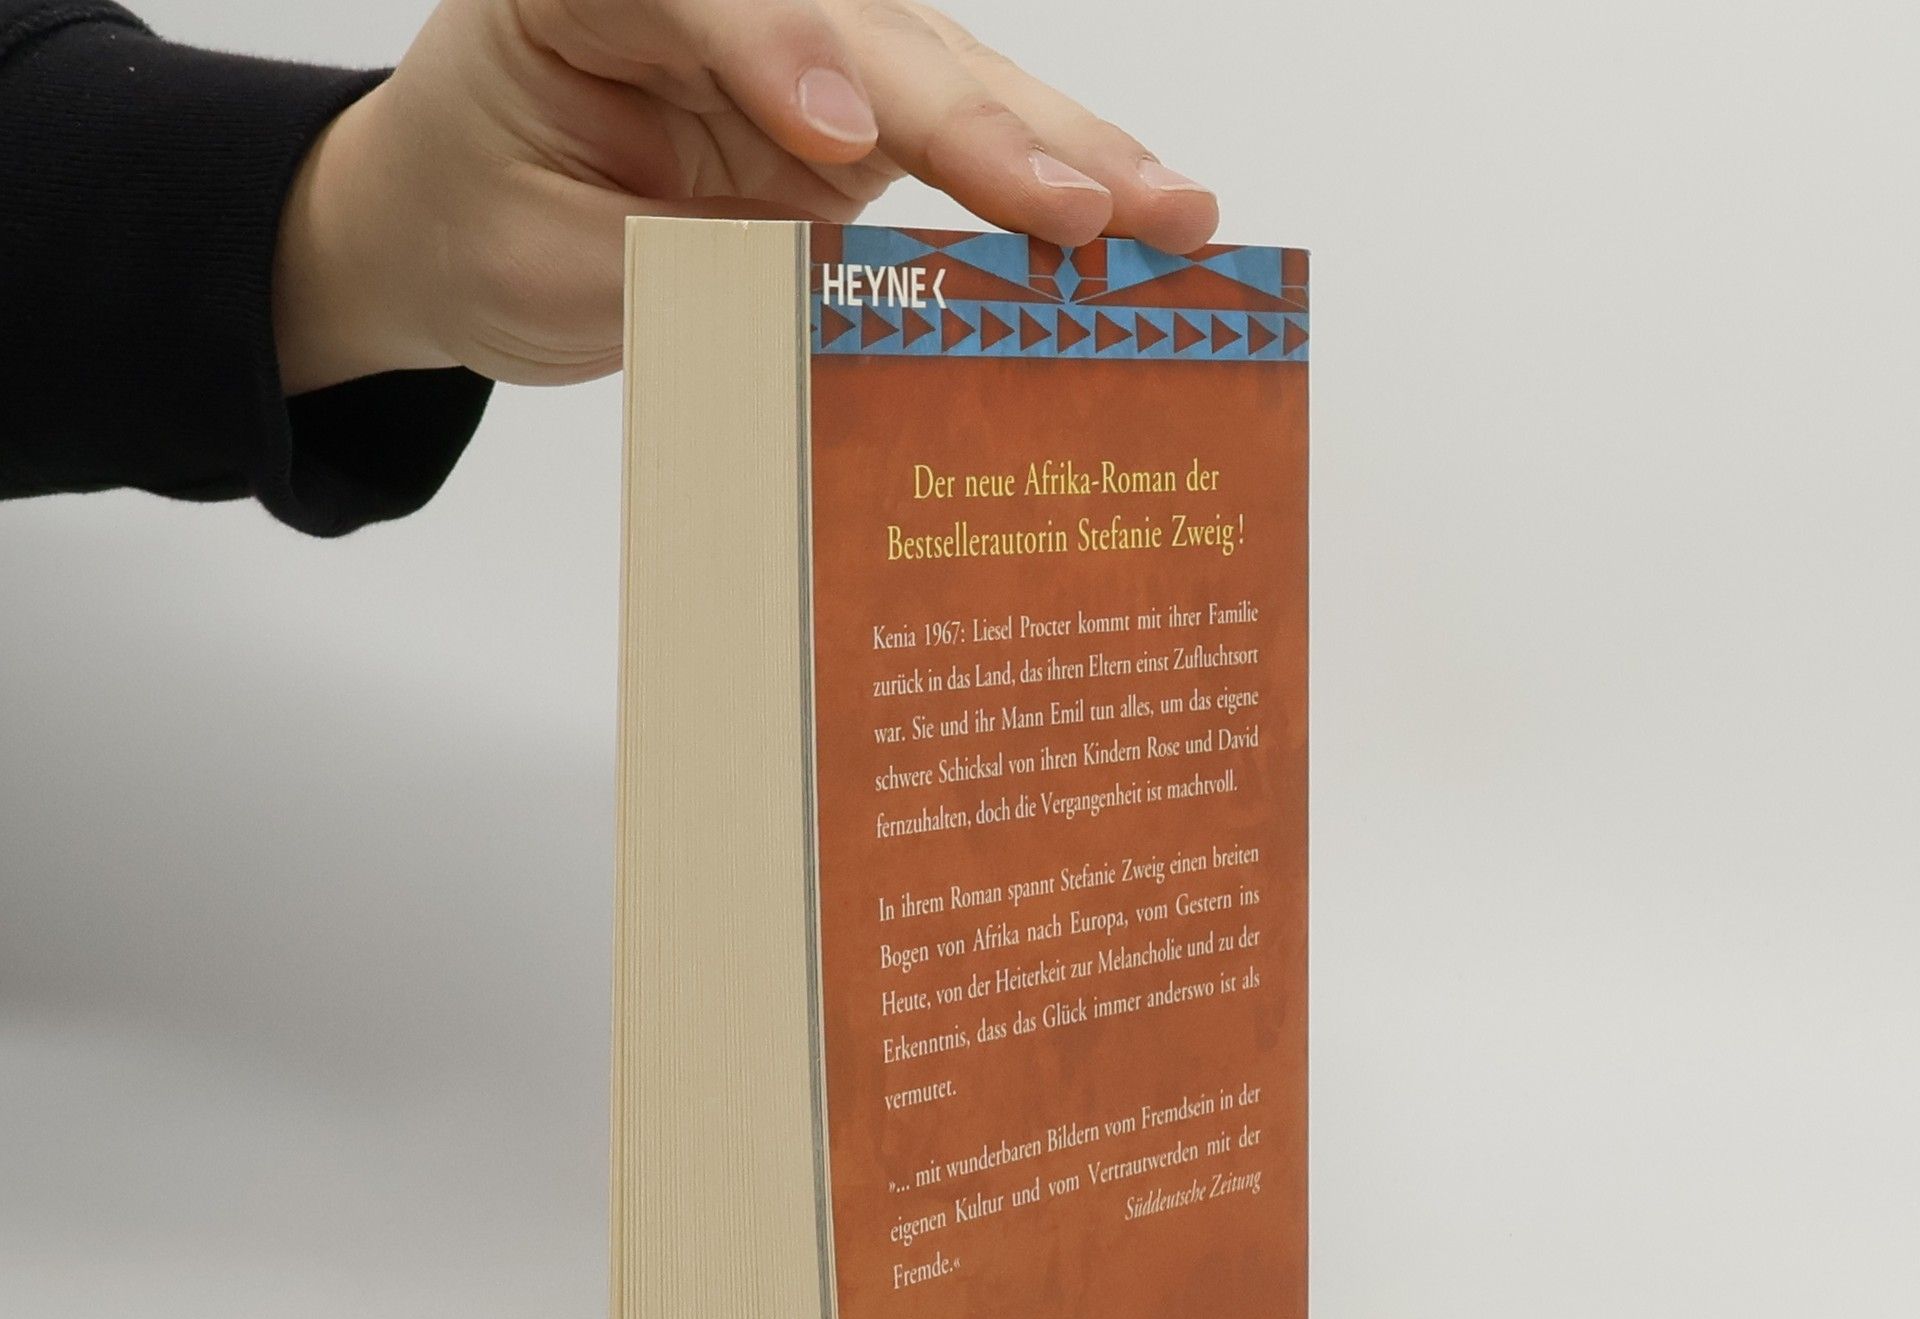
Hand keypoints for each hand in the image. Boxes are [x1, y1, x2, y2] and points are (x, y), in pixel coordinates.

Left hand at [273, 0, 1219, 393]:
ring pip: (944, 76)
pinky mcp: (856, 116)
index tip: (836, 139)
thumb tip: (841, 305)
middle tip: (1085, 209)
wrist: (463, 223)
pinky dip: (1046, 177)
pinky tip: (1138, 211)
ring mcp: (804, 50)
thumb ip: (688, 271)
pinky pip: (959, 137)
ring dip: (1061, 149)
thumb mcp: (554, 266)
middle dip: (980, 126)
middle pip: (866, 32)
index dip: (778, 57)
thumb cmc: (483, 223)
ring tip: (1171, 213)